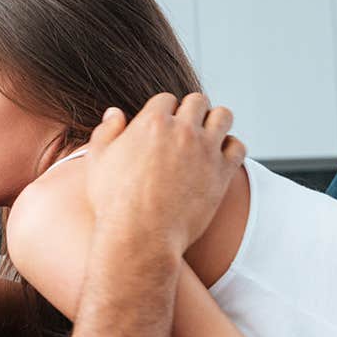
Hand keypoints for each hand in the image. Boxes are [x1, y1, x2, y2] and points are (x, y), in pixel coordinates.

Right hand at [86, 93, 244, 254]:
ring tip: (207, 137)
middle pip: (198, 101)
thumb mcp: (98, 162)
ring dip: (215, 122)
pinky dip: (231, 148)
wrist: (141, 237)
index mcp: (152, 122)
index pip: (167, 99)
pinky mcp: (222, 173)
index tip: (163, 125)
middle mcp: (182, 130)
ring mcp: (205, 150)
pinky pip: (238, 147)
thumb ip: (106, 132)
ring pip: (223, 116)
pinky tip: (219, 158)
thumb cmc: (114, 203)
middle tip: (186, 129)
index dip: (164, 111)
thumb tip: (115, 113)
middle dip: (191, 111)